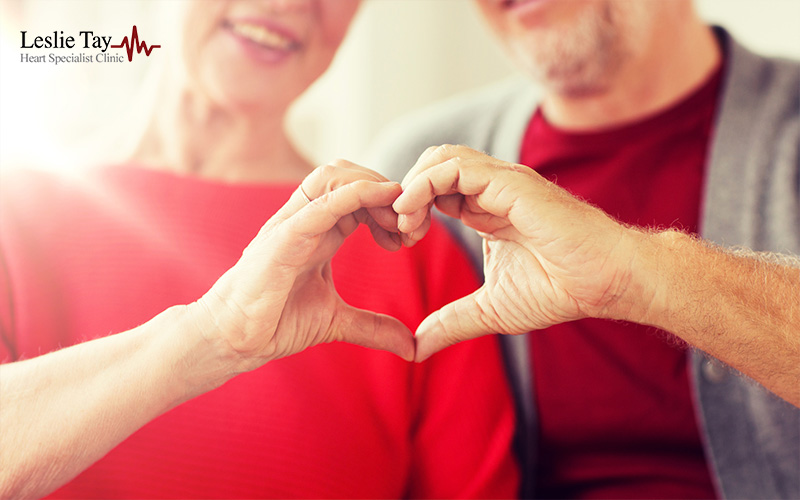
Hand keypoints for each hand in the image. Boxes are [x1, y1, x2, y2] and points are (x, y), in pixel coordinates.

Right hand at [193, 160, 414, 372]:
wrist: (234, 339)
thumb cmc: (275, 321)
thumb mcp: (337, 321)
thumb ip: (374, 327)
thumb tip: (412, 346)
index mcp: (320, 230)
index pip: (360, 193)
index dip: (391, 205)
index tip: (412, 235)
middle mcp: (307, 219)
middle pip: (350, 173)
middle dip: (388, 191)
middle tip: (411, 227)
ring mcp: (292, 223)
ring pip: (334, 175)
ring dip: (374, 187)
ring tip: (397, 220)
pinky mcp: (282, 237)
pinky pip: (320, 202)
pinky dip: (355, 193)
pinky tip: (382, 198)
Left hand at [393, 145, 643, 360]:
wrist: (605, 282)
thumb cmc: (559, 289)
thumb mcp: (490, 310)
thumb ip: (451, 322)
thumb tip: (416, 348)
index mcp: (484, 209)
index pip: (434, 189)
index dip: (410, 208)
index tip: (399, 241)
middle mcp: (490, 189)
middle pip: (432, 164)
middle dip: (406, 192)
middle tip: (398, 230)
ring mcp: (501, 182)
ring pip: (440, 157)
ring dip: (412, 185)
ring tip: (403, 221)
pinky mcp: (511, 183)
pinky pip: (456, 167)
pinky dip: (425, 183)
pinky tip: (414, 213)